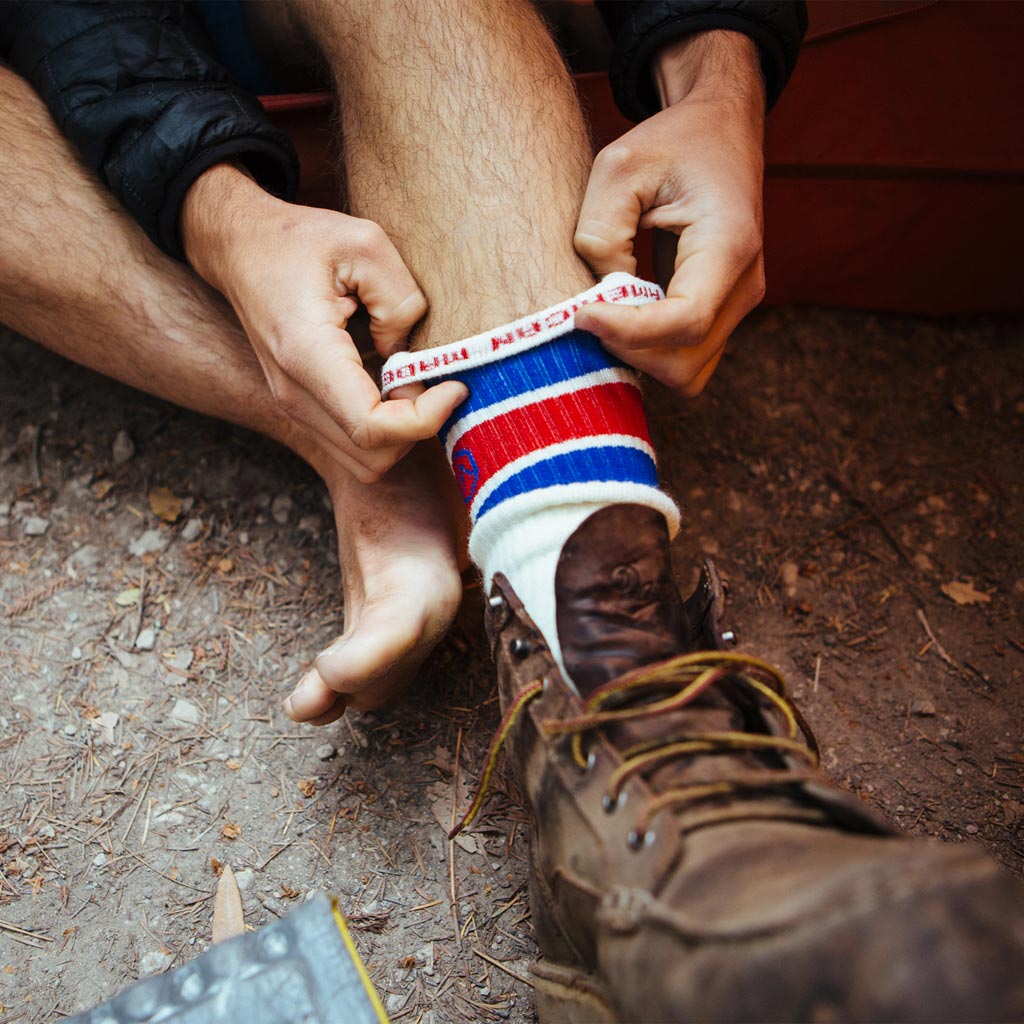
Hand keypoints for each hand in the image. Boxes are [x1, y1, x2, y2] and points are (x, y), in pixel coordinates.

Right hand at [180, 164, 466, 481]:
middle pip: (372, 458)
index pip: (371, 427)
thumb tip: (411, 357)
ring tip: (413, 384)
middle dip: (417, 430)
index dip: (424, 420)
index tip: (454, 385)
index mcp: (307, 353)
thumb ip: (401, 300)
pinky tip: (394, 388)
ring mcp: (293, 407)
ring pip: (365, 463)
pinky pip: (352, 447)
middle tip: (435, 382)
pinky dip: (385, 432)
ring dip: (402, 435)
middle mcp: (294, 393)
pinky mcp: (300, 409)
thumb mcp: (365, 244)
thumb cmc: (299, 241)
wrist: (239, 247)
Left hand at [574, 31, 765, 397]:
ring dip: (636, 357)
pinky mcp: (720, 315)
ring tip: (604, 313)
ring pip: (685, 374)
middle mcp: (744, 284)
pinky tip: (620, 316)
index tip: (581, 312)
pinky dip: (646, 353)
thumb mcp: (619, 166)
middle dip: (626, 350)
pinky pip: (683, 360)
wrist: (719, 134)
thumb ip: (601, 232)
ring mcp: (736, 306)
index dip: (627, 330)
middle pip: (683, 363)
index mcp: (730, 242)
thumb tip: (600, 297)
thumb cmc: (671, 144)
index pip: (685, 320)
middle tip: (587, 312)